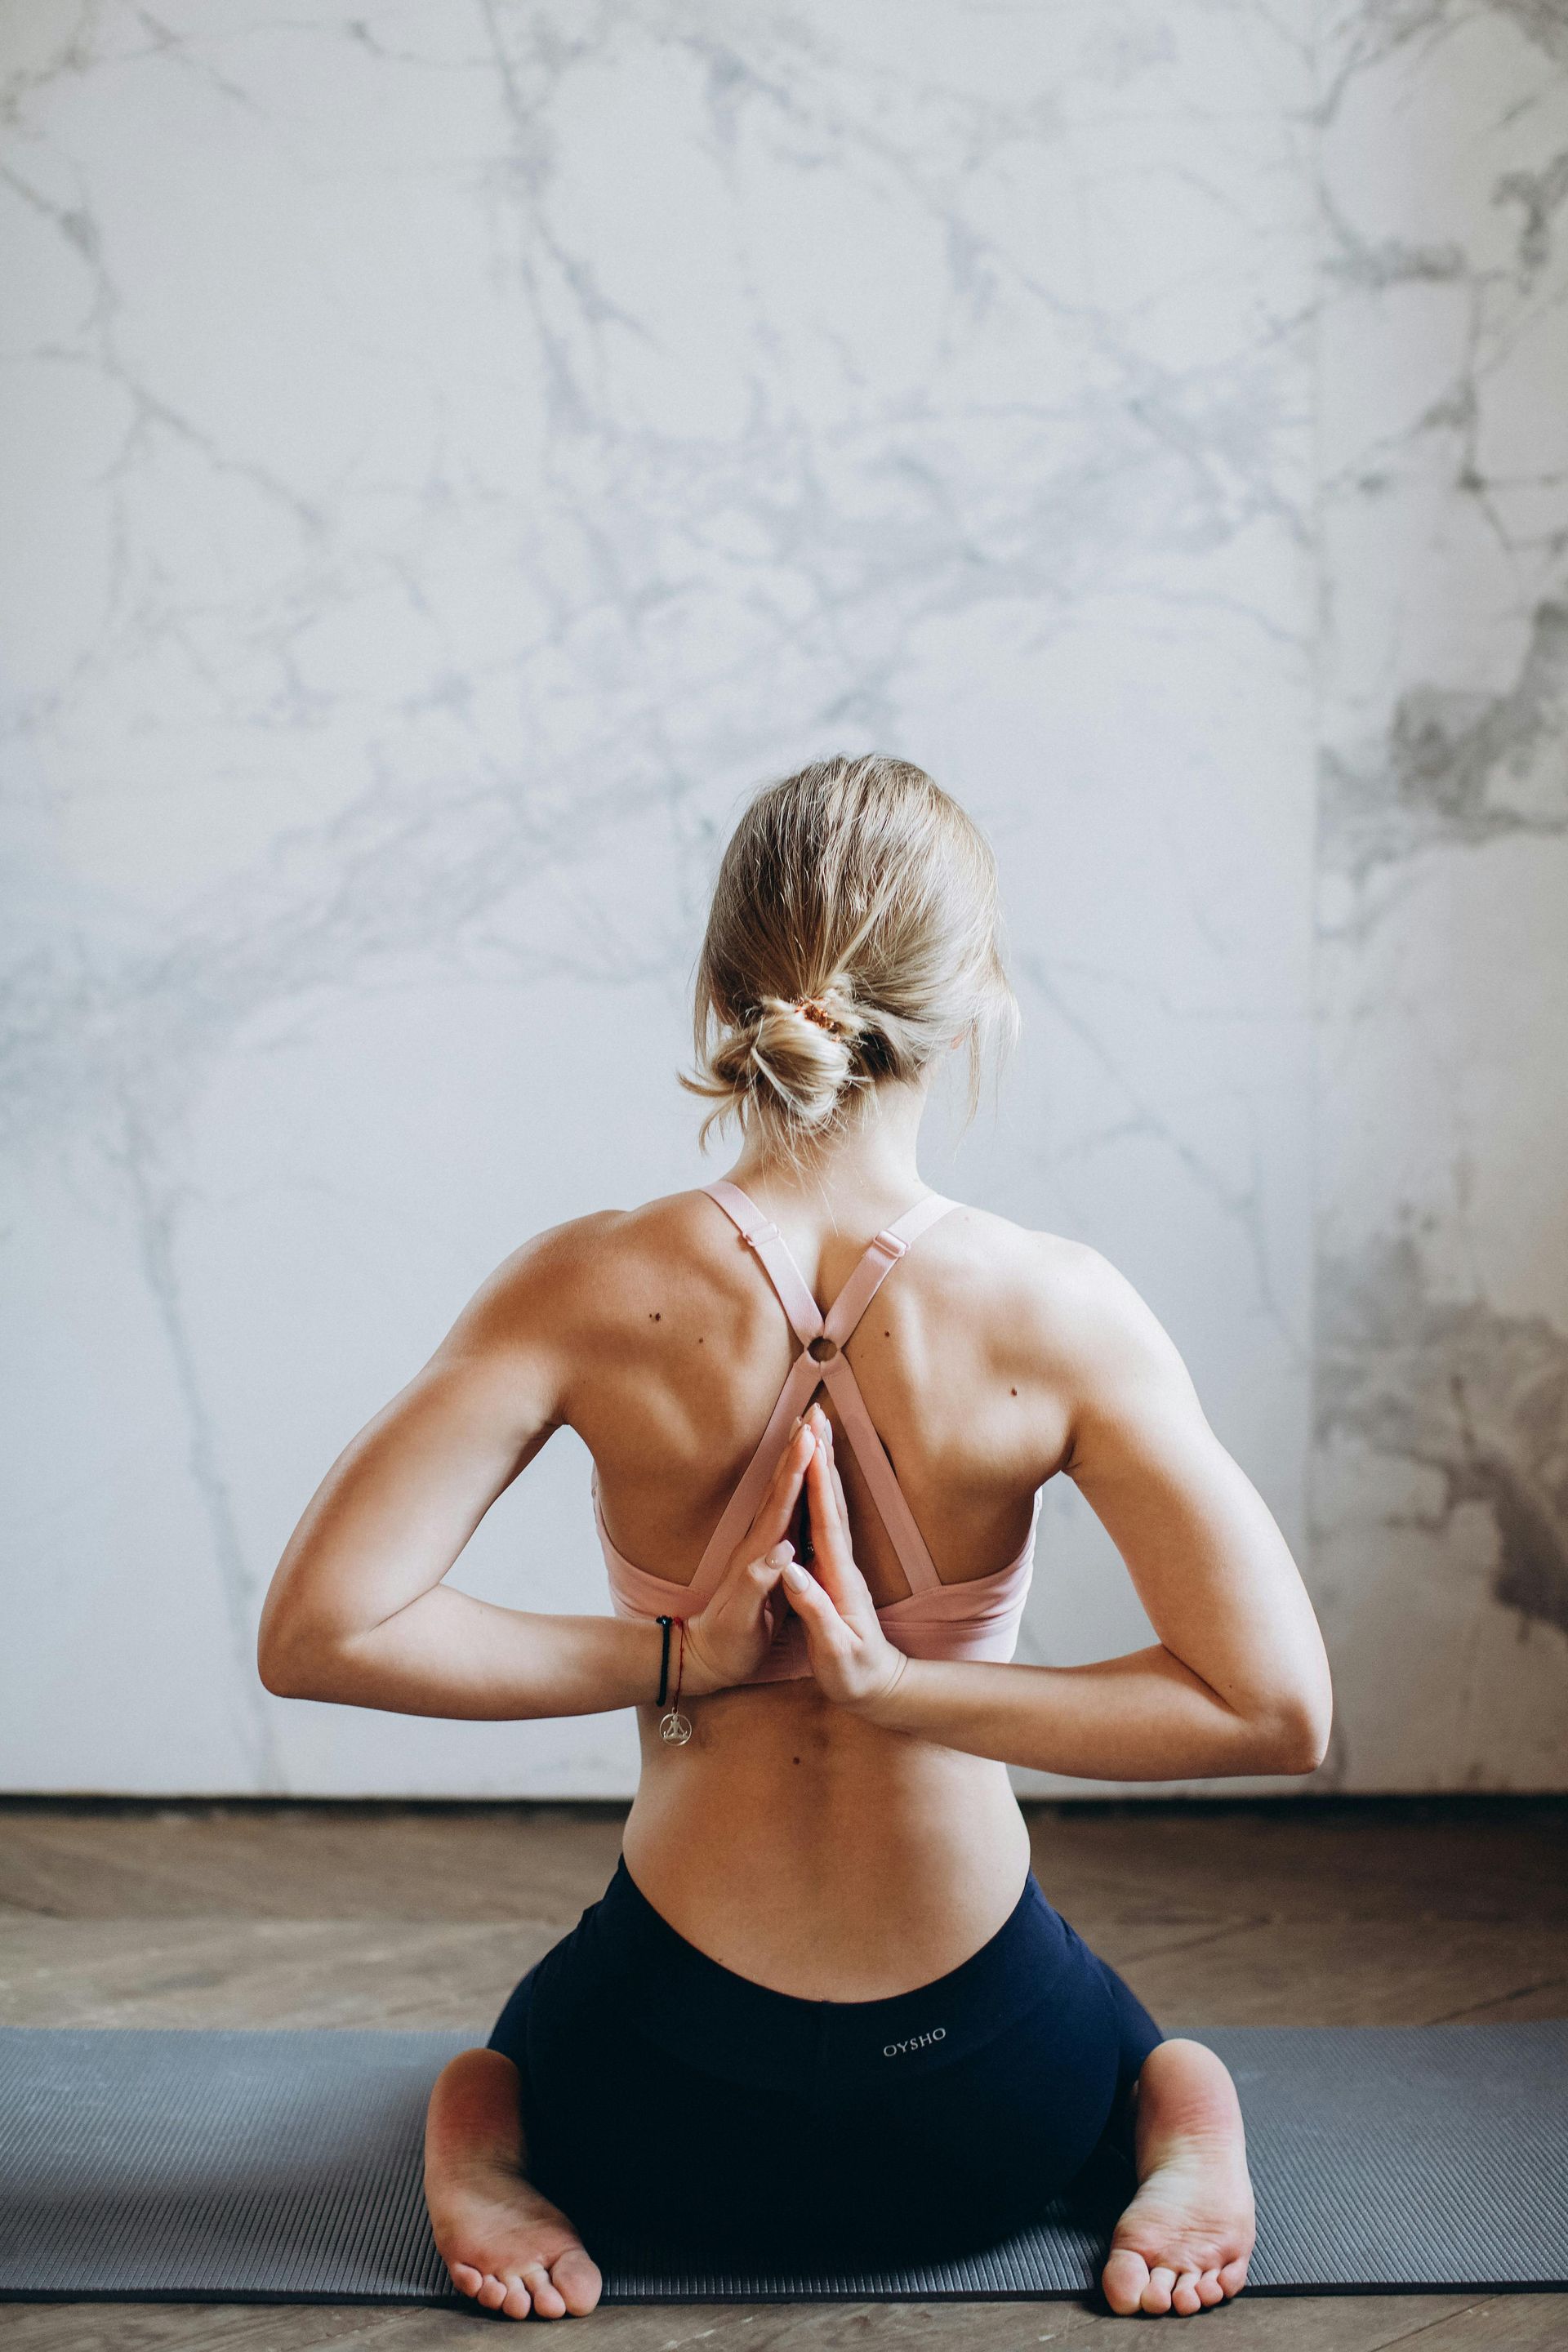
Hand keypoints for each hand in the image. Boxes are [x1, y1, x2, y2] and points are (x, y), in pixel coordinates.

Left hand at [680, 1417, 814, 1697]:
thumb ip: (758, 1585)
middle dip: (798, 1449)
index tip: (810, 1439)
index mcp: (759, 1555)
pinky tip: (802, 1475)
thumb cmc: (727, 1645)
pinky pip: (783, 1510)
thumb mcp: (742, 1622)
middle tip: (813, 1414)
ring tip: (808, 1430)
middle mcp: (758, 1544)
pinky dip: (794, 1485)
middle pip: (780, 1487)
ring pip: (781, 1493)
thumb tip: (782, 1551)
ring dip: (795, 1459)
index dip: (796, 1472)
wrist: (702, 1659)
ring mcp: (760, 1547)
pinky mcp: (764, 1556)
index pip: (781, 1505)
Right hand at [778, 1405, 908, 1714]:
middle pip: (833, 1500)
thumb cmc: (854, 1675)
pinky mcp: (837, 1569)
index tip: (809, 1445)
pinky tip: (818, 1476)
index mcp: (839, 1577)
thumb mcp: (833, 1650)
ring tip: (818, 1431)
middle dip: (823, 1456)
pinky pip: (827, 1518)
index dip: (817, 1482)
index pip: (825, 1521)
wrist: (881, 1689)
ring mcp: (843, 1564)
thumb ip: (815, 1611)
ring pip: (833, 1504)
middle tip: (816, 1415)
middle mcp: (844, 1563)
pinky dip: (823, 1489)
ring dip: (826, 1465)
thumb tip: (793, 1570)